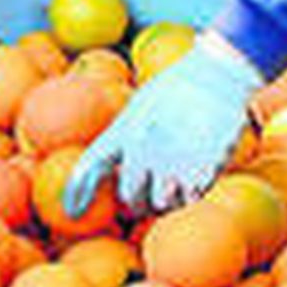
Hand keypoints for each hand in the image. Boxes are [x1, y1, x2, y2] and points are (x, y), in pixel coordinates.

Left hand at [63, 31, 261, 216]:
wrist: (215, 76)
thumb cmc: (176, 88)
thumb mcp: (140, 105)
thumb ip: (125, 135)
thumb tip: (118, 164)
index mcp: (123, 130)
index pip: (90, 165)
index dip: (76, 191)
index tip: (71, 210)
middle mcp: (142, 149)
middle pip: (129, 196)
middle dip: (135, 201)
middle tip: (145, 195)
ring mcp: (171, 163)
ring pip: (161, 204)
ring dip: (165, 201)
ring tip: (174, 185)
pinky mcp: (201, 171)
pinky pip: (191, 199)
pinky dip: (190, 196)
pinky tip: (195, 181)